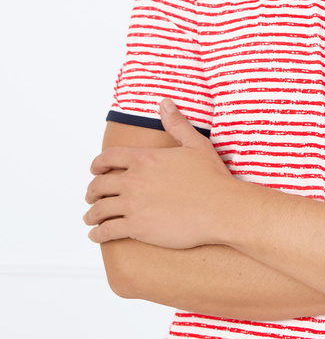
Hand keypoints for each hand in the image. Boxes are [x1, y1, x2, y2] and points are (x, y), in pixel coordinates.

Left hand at [84, 99, 233, 247]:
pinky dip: (97, 234)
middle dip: (92, 192)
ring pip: (99, 209)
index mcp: (145, 158)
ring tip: (90, 218)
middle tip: (91, 197)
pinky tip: (96, 235)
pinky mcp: (137, 227)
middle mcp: (134, 180)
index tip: (94, 170)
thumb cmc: (212, 178)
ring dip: (91, 214)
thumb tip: (165, 103)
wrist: (220, 208)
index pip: (109, 158)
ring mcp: (133, 205)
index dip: (97, 164)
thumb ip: (177, 124)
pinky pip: (106, 231)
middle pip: (99, 185)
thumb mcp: (196, 144)